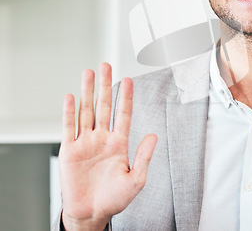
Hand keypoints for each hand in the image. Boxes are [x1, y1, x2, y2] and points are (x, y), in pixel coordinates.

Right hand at [59, 63, 157, 229]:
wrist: (91, 213)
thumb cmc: (114, 199)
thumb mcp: (136, 180)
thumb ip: (144, 157)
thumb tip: (153, 136)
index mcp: (119, 143)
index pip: (124, 114)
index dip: (126, 97)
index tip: (129, 79)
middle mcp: (102, 138)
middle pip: (104, 106)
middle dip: (105, 85)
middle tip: (106, 66)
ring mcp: (85, 142)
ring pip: (87, 111)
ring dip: (87, 92)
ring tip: (88, 73)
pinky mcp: (70, 150)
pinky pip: (69, 127)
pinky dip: (69, 112)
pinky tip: (71, 97)